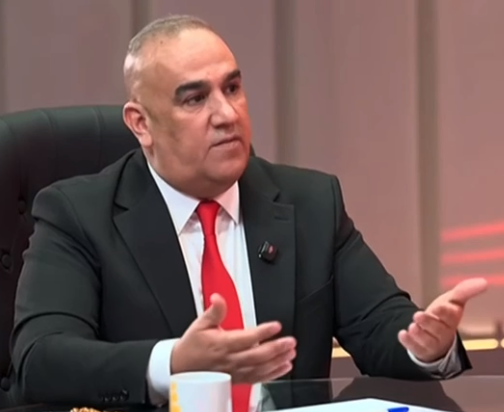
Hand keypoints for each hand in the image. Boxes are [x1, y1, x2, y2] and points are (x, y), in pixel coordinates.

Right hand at [171, 293, 296, 382]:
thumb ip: (214, 311)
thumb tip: (218, 297)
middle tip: (290, 341)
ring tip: (290, 353)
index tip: (276, 326)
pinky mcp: (237, 379)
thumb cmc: (192, 346)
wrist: (181, 368)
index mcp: (222, 344)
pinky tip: (284, 367)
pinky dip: (273, 374)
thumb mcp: (200, 324)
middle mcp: (230, 359)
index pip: (246, 338)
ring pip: (260, 368)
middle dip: (276, 348)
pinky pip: (257, 378)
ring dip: (277, 361)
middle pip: (257, 355)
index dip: (262, 332)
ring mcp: (235, 371)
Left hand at [398, 278, 487, 362]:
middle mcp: (443, 333)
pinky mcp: (421, 350)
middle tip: (418, 315)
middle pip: (437, 330)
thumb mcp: (453, 301)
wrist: (436, 336)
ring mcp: (433, 343)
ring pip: (427, 341)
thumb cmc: (444, 316)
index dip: (445, 312)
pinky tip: (402, 334)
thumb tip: (482, 282)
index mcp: (452, 320)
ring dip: (419, 334)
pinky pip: (415, 348)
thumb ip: (464, 291)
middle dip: (428, 323)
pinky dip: (408, 342)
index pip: (451, 317)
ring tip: (412, 327)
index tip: (440, 306)